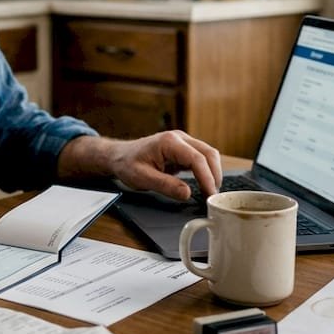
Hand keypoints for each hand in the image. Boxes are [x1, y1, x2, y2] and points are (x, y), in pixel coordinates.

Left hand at [103, 130, 221, 199]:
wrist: (119, 156)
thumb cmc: (127, 164)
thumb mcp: (142, 178)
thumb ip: (165, 185)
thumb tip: (188, 193)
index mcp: (169, 142)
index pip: (196, 158)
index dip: (206, 177)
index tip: (209, 194)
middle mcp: (179, 138)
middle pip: (208, 153)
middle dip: (214, 175)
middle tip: (213, 196)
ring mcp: (182, 142)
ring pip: (208, 155)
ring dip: (212, 172)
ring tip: (210, 192)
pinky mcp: (183, 149)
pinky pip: (201, 158)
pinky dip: (206, 171)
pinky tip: (204, 185)